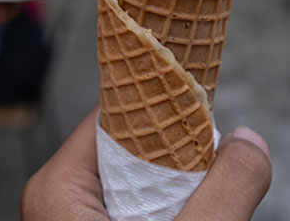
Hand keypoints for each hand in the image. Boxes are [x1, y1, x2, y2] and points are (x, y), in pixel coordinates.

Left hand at [21, 107, 270, 220]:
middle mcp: (58, 199)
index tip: (202, 99)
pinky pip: (128, 209)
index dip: (158, 105)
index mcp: (58, 186)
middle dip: (172, 155)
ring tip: (208, 192)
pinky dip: (163, 212)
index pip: (111, 119)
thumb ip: (223, 194)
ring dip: (173, 188)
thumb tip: (250, 140)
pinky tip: (190, 215)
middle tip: (214, 157)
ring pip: (131, 182)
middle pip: (123, 149)